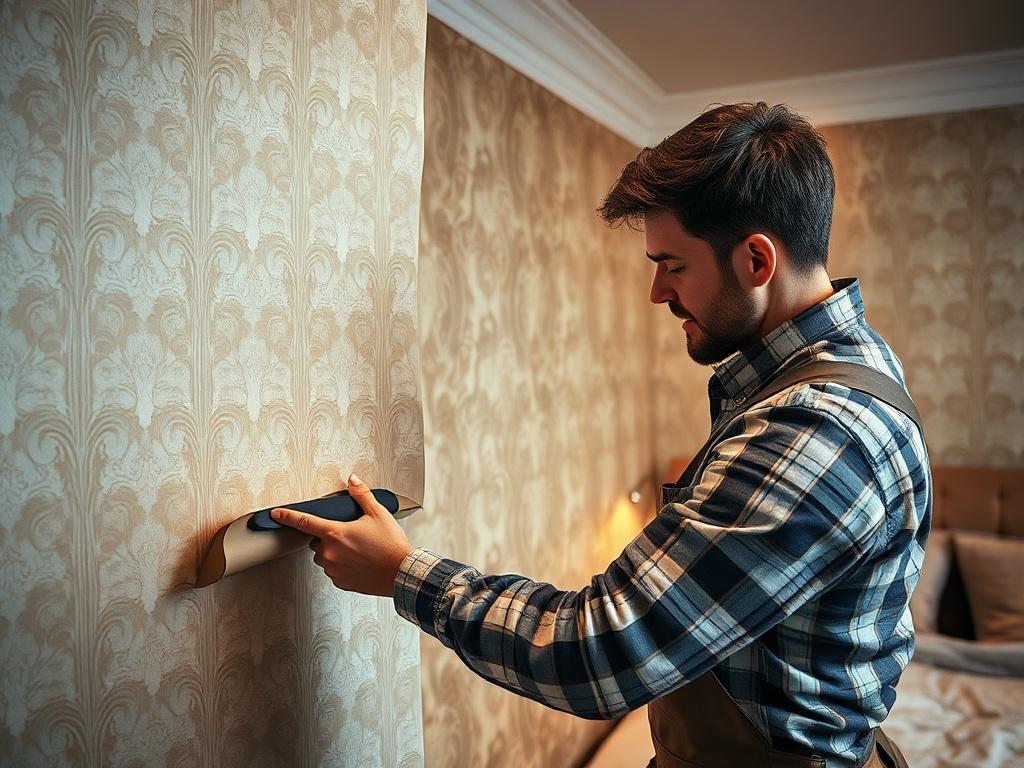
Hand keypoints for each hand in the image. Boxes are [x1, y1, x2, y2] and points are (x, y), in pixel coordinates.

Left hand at [270, 474, 414, 596]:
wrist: (400, 573)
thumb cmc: (391, 545)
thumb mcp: (378, 514)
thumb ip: (362, 495)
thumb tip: (352, 480)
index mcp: (335, 533)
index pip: (304, 522)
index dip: (287, 516)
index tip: (275, 513)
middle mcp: (330, 553)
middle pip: (316, 541)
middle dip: (327, 537)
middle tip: (348, 535)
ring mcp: (333, 570)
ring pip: (324, 557)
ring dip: (333, 552)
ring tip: (356, 550)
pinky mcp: (340, 582)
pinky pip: (333, 571)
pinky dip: (341, 566)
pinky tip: (358, 562)